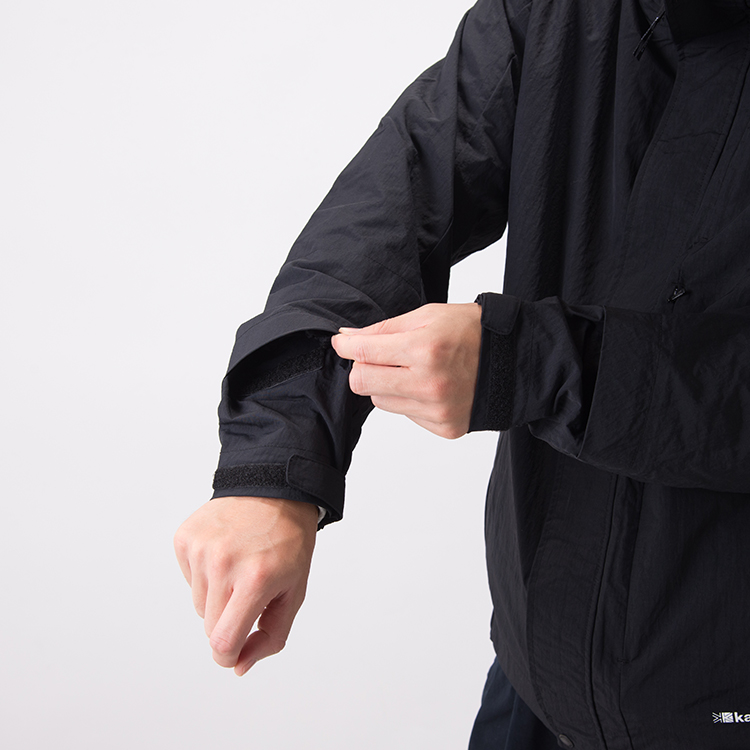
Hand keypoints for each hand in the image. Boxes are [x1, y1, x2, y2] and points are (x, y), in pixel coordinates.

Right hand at [173, 495, 317, 675]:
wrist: (275, 490)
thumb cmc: (289, 543)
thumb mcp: (295, 591)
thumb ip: (270, 636)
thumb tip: (238, 665)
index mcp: (255, 579)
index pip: (223, 641)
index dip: (227, 656)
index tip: (234, 653)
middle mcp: (224, 563)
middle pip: (210, 626)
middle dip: (229, 621)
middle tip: (250, 593)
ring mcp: (201, 548)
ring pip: (199, 604)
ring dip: (218, 596)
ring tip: (240, 567)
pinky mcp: (185, 538)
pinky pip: (189, 578)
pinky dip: (206, 574)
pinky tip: (226, 551)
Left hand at [331, 302, 481, 438]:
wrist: (514, 360)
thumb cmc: (472, 332)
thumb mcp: (427, 315)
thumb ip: (384, 329)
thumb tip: (348, 338)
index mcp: (424, 350)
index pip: (364, 353)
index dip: (346, 346)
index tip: (342, 343)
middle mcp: (429, 384)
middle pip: (362, 383)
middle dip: (363, 367)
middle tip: (379, 356)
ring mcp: (437, 410)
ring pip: (381, 401)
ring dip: (387, 385)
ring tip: (413, 370)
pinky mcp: (444, 428)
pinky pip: (405, 415)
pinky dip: (409, 400)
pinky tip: (430, 386)